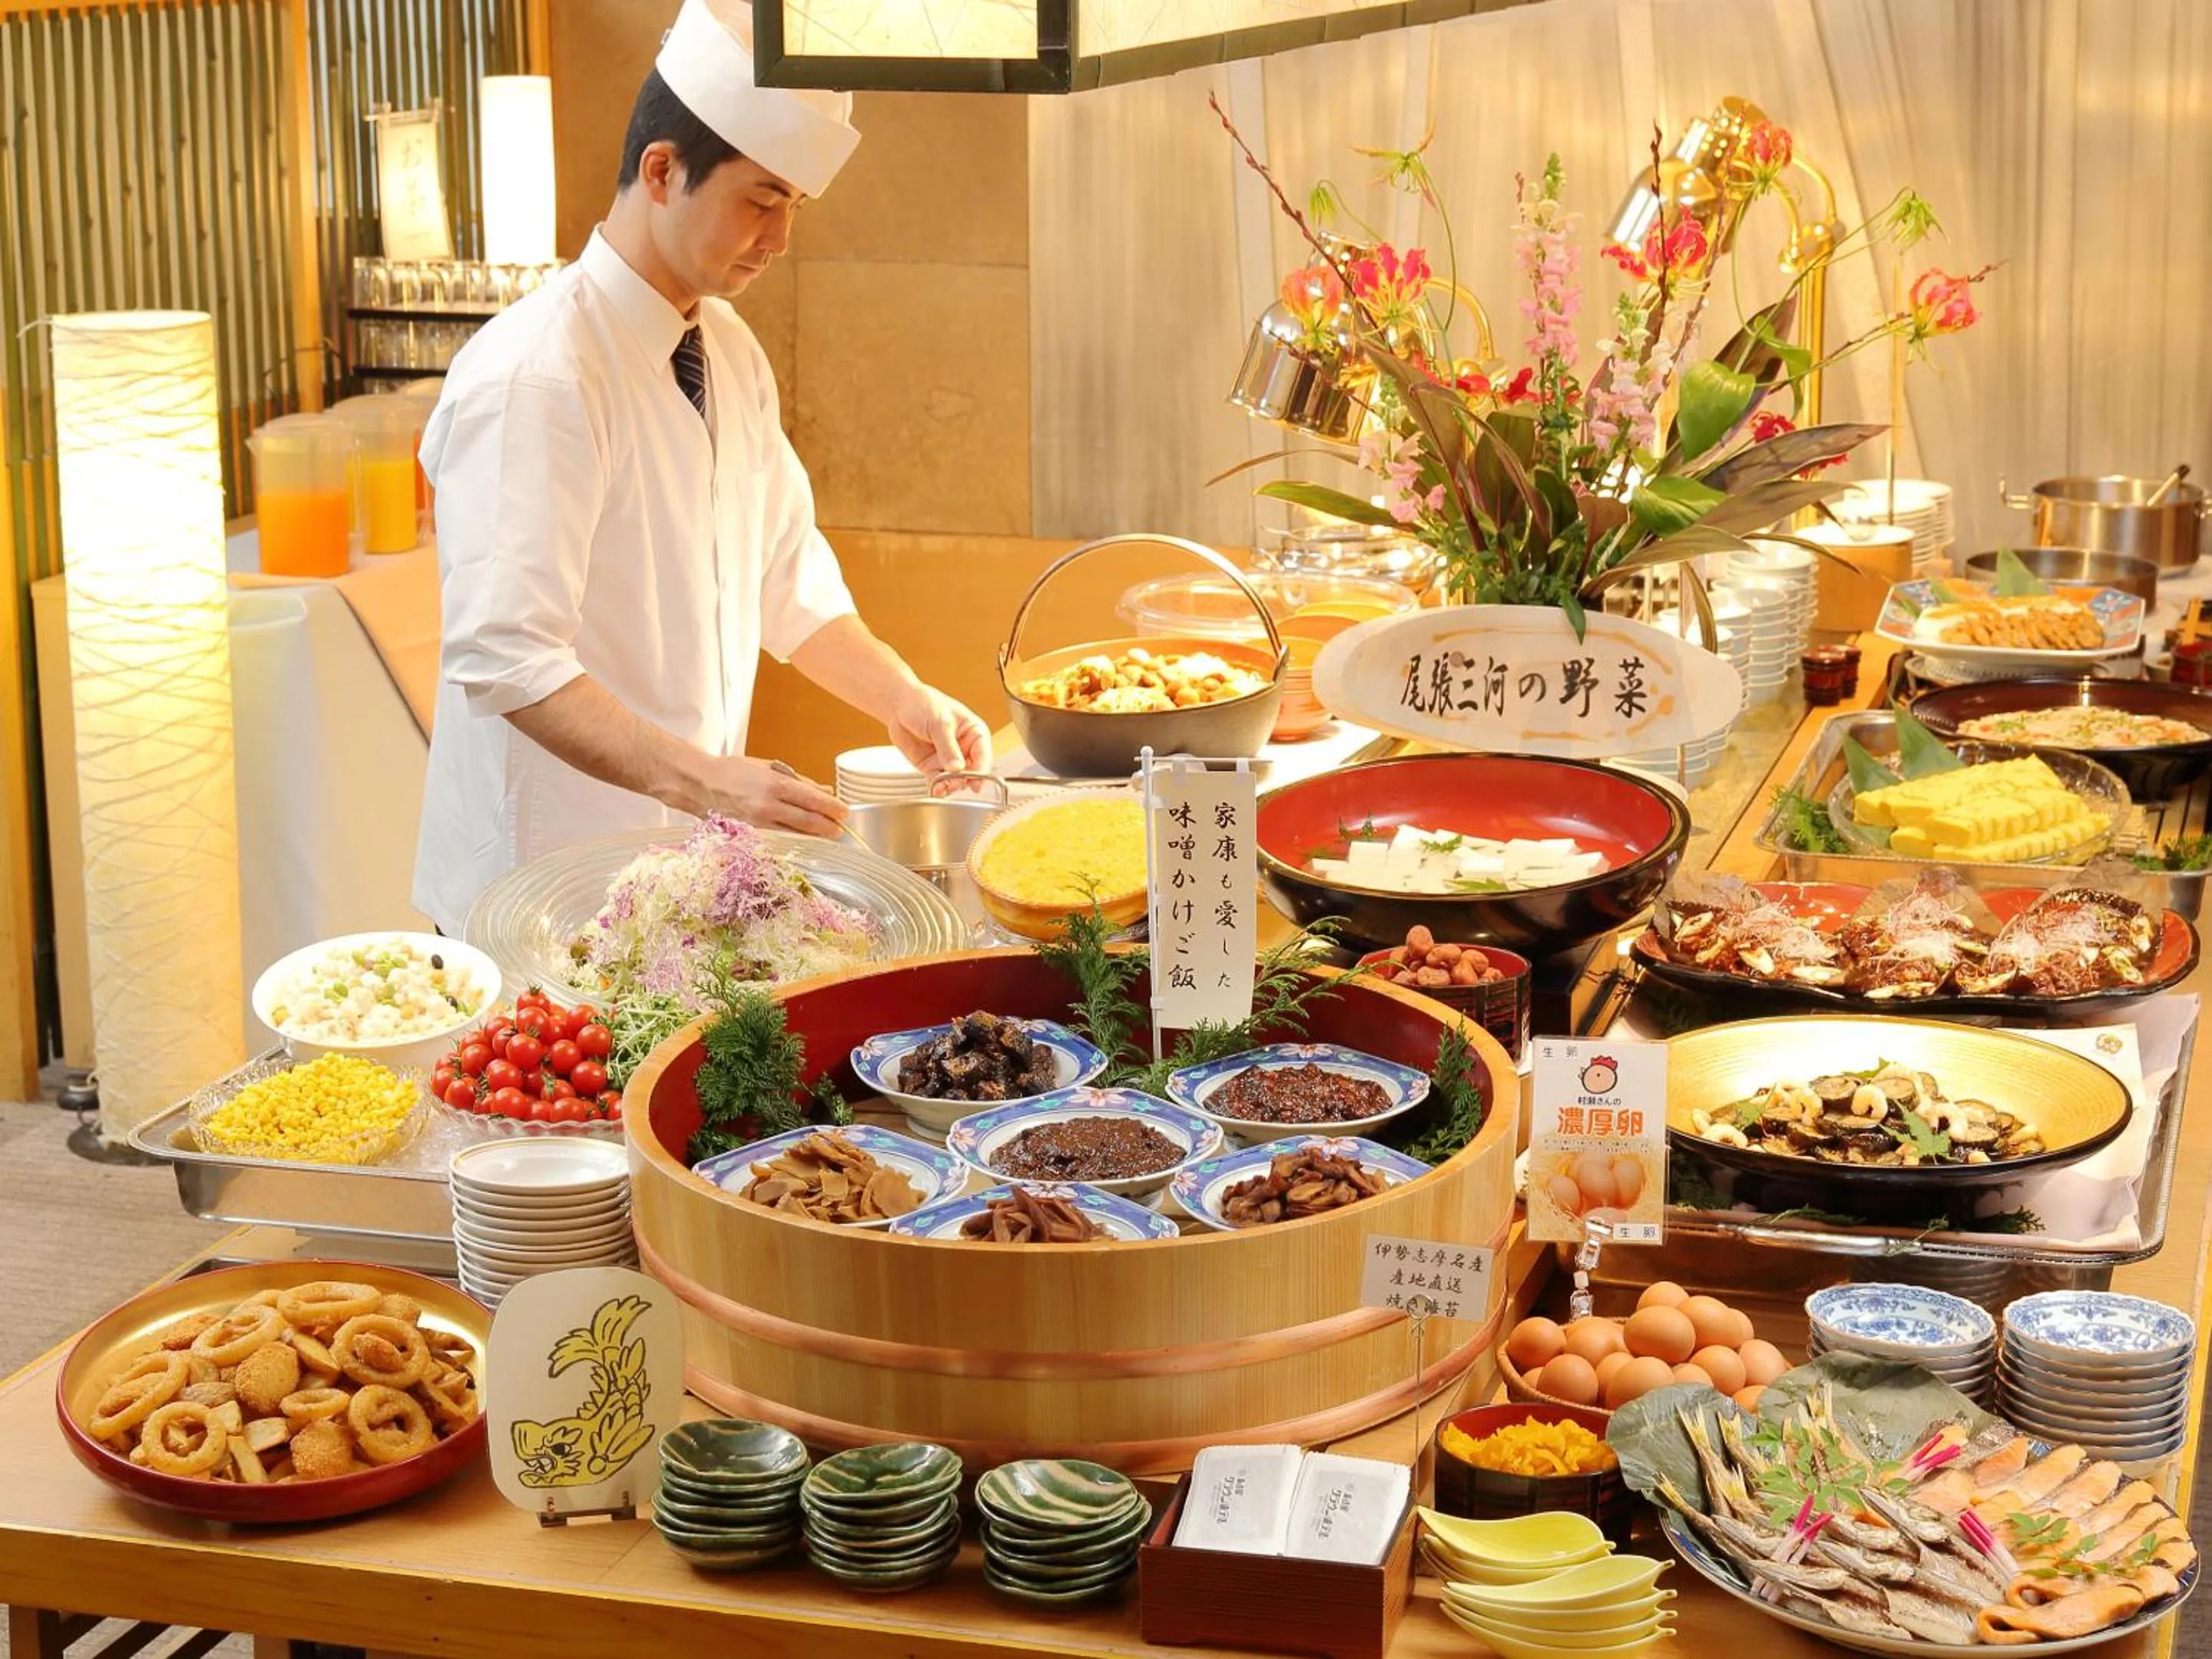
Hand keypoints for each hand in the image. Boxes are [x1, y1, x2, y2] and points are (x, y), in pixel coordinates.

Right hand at [697, 754, 846, 836]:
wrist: (701, 785)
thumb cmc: (734, 771)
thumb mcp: (769, 767)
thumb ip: (798, 781)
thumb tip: (824, 791)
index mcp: (775, 784)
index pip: (812, 799)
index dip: (831, 807)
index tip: (844, 811)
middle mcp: (769, 805)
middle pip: (808, 820)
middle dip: (828, 825)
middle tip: (840, 827)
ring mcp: (760, 822)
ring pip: (796, 834)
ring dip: (815, 835)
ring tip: (828, 834)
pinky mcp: (752, 833)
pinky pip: (780, 838)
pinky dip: (796, 839)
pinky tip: (805, 838)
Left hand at [887, 682, 992, 777]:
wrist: (900, 705)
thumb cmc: (925, 704)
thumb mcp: (940, 722)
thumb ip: (948, 747)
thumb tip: (957, 768)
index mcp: (974, 733)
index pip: (984, 755)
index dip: (981, 770)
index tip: (976, 781)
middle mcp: (964, 748)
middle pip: (972, 772)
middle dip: (964, 780)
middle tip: (955, 783)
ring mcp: (948, 759)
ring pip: (956, 780)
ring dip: (951, 785)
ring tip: (943, 786)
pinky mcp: (933, 766)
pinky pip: (939, 782)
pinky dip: (938, 787)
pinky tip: (936, 789)